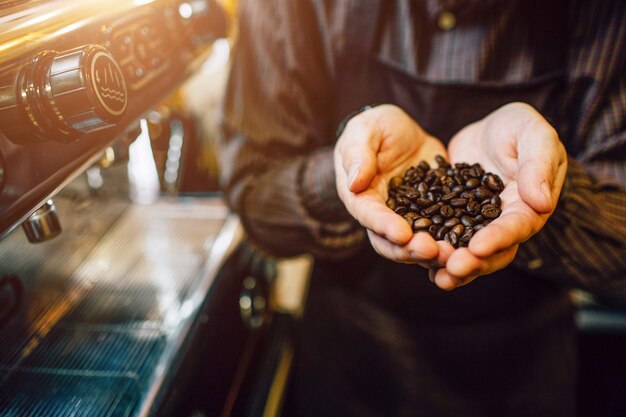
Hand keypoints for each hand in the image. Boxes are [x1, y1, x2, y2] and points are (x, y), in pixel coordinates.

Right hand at [334, 104, 447, 264]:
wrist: (402, 130)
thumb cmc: (375, 128)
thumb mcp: (364, 132)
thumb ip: (358, 155)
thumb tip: (354, 183)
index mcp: (361, 197)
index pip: (369, 215)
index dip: (384, 227)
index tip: (402, 234)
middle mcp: (383, 214)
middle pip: (392, 242)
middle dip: (411, 250)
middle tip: (433, 251)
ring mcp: (409, 217)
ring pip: (418, 244)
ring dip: (435, 253)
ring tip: (454, 254)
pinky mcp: (433, 213)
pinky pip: (444, 230)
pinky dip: (455, 240)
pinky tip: (473, 242)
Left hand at [431, 102, 567, 289]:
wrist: (489, 129)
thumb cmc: (519, 128)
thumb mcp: (533, 134)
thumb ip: (539, 164)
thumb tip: (541, 203)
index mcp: (527, 206)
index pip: (516, 227)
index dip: (498, 239)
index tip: (477, 247)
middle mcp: (503, 223)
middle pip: (492, 252)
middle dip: (472, 262)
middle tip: (451, 269)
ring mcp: (476, 225)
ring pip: (466, 252)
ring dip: (451, 265)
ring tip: (436, 275)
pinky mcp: (452, 219)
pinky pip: (442, 238)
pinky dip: (432, 250)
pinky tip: (415, 257)